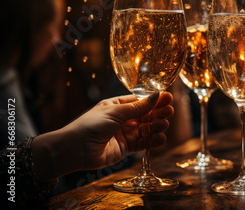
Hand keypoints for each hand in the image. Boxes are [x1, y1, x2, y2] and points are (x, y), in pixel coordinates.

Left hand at [33, 92, 173, 180]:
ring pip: (146, 129)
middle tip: (169, 111)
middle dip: (158, 113)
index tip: (168, 98)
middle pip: (146, 115)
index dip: (154, 100)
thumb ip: (138, 107)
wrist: (75, 149)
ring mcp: (125, 134)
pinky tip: (160, 138)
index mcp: (117, 106)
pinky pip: (143, 143)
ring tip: (164, 125)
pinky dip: (153, 141)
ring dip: (157, 126)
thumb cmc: (90, 125)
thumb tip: (156, 95)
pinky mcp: (126, 148)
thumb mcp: (115, 112)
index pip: (140, 101)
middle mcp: (122, 119)